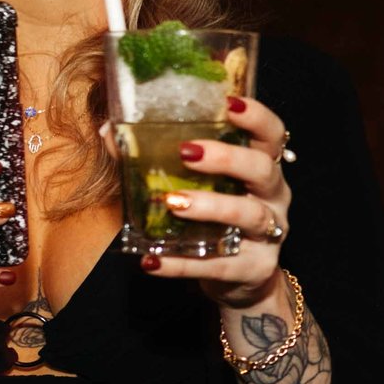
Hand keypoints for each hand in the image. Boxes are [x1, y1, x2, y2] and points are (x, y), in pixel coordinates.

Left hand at [140, 94, 293, 310]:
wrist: (237, 278)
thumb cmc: (214, 218)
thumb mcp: (195, 184)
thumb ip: (158, 158)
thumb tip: (109, 132)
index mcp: (262, 167)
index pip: (271, 135)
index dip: (257, 117)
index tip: (228, 104)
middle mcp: (274, 196)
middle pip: (262, 170)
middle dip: (227, 158)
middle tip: (187, 152)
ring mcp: (270, 235)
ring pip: (249, 215)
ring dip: (210, 206)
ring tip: (173, 202)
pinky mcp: (256, 269)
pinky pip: (220, 265)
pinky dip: (184, 264)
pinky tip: (153, 261)